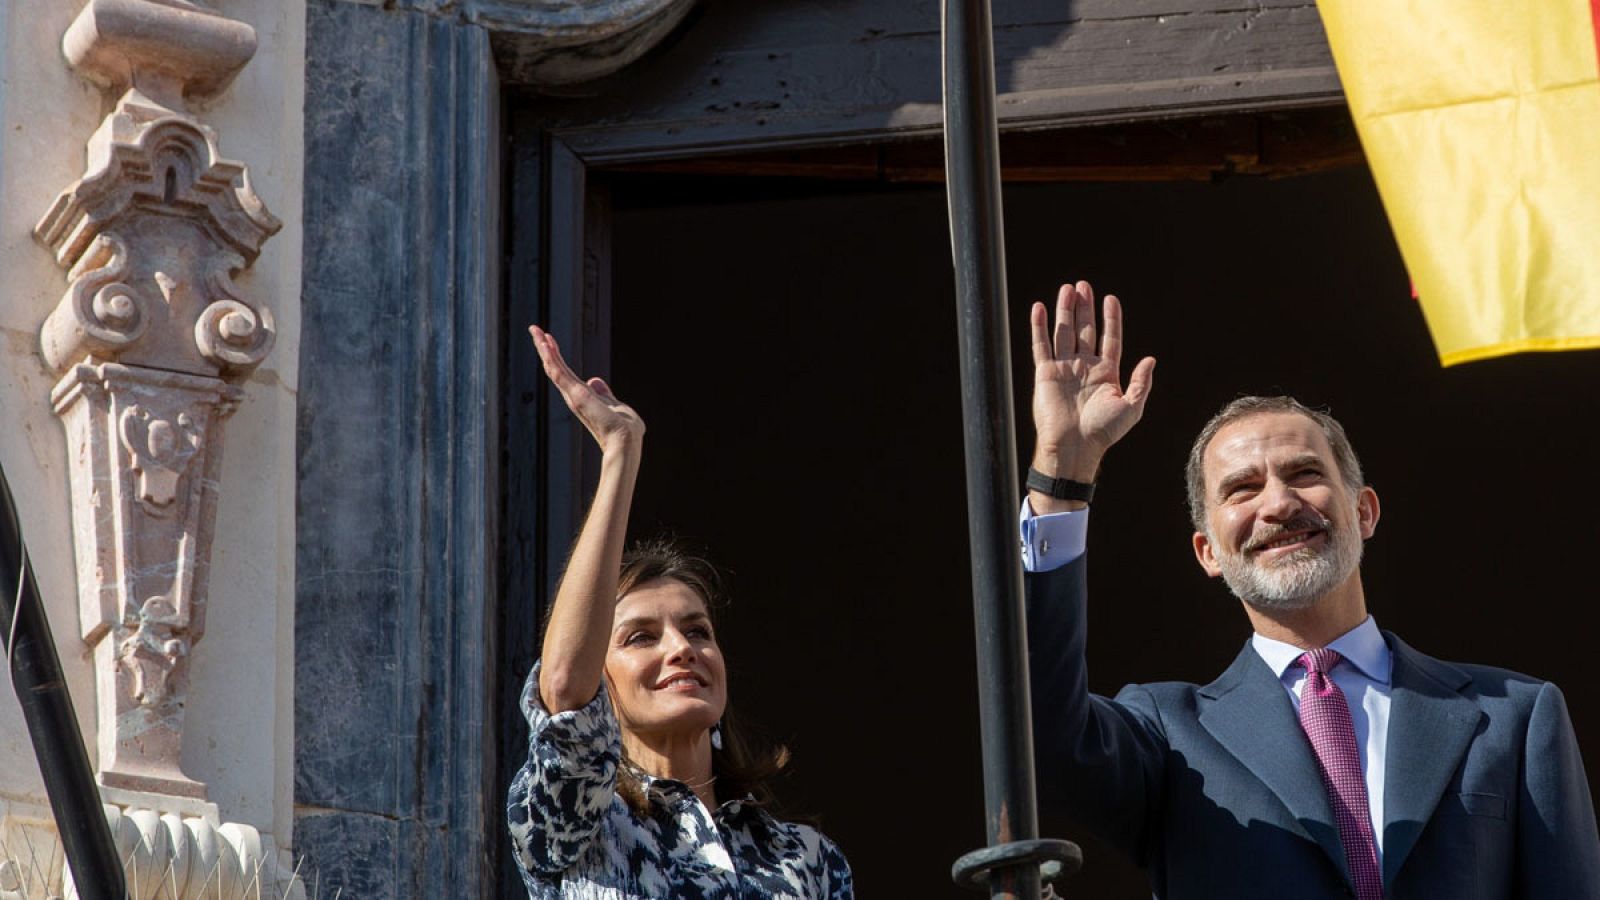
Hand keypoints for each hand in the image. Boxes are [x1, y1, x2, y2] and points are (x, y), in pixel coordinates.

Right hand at [530, 325, 644, 454]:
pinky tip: (543, 342)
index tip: (549, 341)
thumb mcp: (616, 406)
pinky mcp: (576, 395)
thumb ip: (605, 394)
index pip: (566, 374)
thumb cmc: (625, 431)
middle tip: (534, 329)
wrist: (625, 443)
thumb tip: (595, 379)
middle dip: (545, 349)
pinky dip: (550, 356)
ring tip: (534, 330)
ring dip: (544, 348)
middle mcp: (575, 397)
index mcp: (584, 399)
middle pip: (556, 369)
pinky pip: (559, 372)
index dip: (557, 357)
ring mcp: (574, 396)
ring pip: (554, 367)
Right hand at [1030, 281, 1155, 481]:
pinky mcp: (1045, 373)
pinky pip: (1041, 345)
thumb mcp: (1131, 408)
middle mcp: (1084, 367)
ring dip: (1064, 310)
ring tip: (1067, 289)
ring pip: (1064, 332)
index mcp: (1106, 373)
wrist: (1075, 447)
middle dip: (1085, 307)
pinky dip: (1039, 326)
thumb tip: (1151, 359)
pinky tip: (1039, 308)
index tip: (1110, 299)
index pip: (1109, 338)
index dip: (1110, 319)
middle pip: (1085, 330)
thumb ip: (1140, 383)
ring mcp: (1064, 368)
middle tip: (1083, 285)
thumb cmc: (1103, 432)